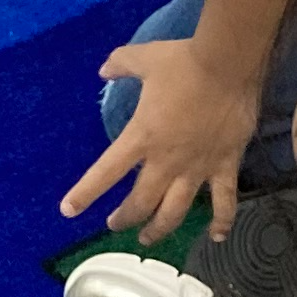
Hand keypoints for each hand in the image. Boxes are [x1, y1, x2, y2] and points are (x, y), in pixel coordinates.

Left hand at [62, 38, 259, 241]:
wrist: (227, 64)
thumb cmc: (182, 62)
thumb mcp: (143, 58)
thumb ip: (120, 64)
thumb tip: (103, 70)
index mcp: (142, 137)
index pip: (106, 172)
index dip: (85, 193)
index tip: (69, 211)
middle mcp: (166, 161)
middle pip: (141, 203)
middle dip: (125, 218)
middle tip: (114, 225)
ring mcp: (197, 167)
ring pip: (175, 211)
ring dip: (160, 229)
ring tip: (148, 238)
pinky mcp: (226, 165)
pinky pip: (224, 201)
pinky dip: (221, 222)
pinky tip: (217, 236)